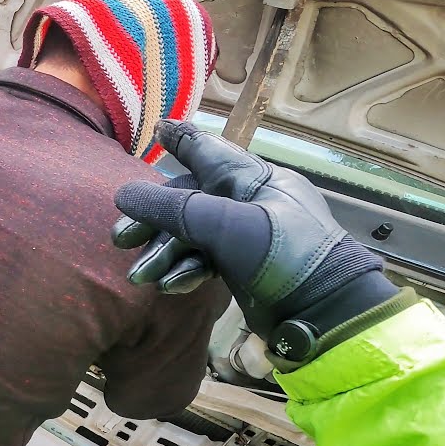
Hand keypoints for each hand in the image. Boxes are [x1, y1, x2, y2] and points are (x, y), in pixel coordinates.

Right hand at [111, 120, 391, 339]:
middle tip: (120, 239)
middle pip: (190, 199)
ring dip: (164, 253)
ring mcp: (248, 236)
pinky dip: (185, 271)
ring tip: (139, 277)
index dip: (183, 141)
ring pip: (193, 234)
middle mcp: (251, 202)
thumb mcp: (228, 227)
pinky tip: (170, 286)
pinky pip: (205, 260)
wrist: (324, 316)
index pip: (210, 152)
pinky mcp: (244, 268)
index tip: (159, 129)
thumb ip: (174, 209)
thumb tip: (124, 194)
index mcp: (255, 180)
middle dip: (154, 219)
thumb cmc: (285, 257)